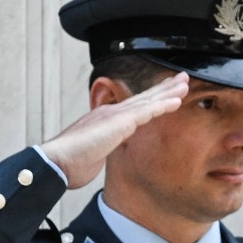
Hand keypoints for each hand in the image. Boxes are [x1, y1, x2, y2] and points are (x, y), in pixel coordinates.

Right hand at [41, 72, 189, 188]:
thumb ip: (103, 149)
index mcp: (105, 120)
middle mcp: (111, 113)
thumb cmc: (71, 163)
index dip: (151, 99)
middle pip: (143, 97)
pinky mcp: (119, 122)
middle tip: (181, 79)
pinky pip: (147, 111)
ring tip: (185, 83)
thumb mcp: (93, 154)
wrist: (57, 162)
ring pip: (148, 100)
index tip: (166, 94)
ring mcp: (115, 115)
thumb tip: (104, 153)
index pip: (134, 107)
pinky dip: (163, 105)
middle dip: (164, 88)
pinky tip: (178, 101)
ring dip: (169, 92)